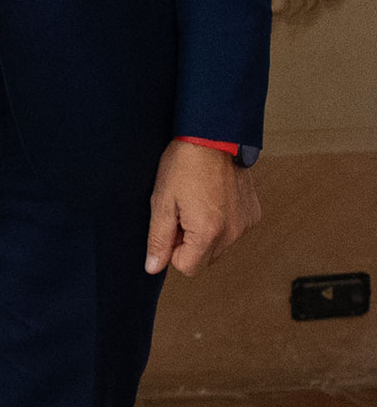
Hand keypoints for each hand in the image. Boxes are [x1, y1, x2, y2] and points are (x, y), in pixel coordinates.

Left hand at [146, 139, 259, 275]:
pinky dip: (222, 221)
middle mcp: (232, 233)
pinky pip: (233, 230)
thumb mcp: (162, 201)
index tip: (171, 226)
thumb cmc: (184, 165)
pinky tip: (212, 198)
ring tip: (197, 201)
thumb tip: (153, 267)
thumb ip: (158, 239)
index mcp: (208, 233)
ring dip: (205, 232)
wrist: (213, 138)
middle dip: (189, 242)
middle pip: (204, 258)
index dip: (172, 250)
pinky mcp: (253, 214)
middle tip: (182, 211)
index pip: (187, 267)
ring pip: (219, 245)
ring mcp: (245, 224)